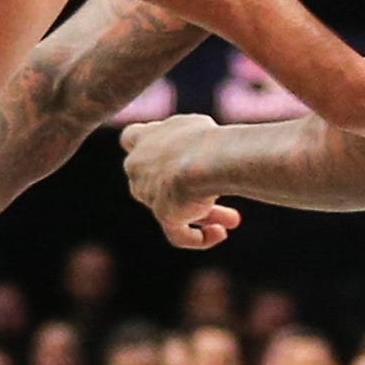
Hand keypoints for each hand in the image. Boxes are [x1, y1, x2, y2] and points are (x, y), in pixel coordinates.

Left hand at [120, 115, 241, 249]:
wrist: (206, 156)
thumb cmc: (208, 138)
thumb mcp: (198, 127)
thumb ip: (190, 139)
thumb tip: (203, 152)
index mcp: (145, 139)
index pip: (132, 139)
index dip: (147, 147)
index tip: (172, 153)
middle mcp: (139, 166)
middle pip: (160, 179)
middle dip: (189, 186)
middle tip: (216, 191)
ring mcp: (148, 192)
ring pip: (175, 207)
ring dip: (206, 214)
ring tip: (233, 220)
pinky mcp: (162, 213)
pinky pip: (178, 234)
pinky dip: (199, 238)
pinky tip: (219, 235)